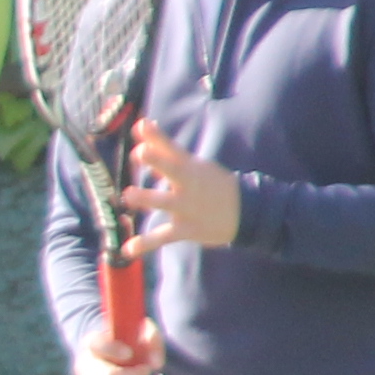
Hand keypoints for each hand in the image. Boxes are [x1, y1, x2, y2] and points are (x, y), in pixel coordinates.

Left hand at [117, 116, 239, 259]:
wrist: (247, 212)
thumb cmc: (211, 183)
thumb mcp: (192, 163)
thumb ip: (162, 146)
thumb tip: (141, 124)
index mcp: (190, 166)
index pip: (172, 148)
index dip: (156, 137)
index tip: (141, 126)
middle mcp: (189, 184)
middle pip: (173, 169)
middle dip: (158, 160)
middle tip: (141, 152)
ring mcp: (188, 207)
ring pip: (165, 201)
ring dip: (147, 198)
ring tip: (127, 196)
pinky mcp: (187, 229)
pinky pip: (164, 236)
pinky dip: (145, 243)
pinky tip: (127, 250)